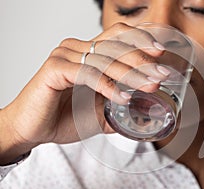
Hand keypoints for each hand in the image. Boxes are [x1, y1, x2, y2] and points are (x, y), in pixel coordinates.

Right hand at [0, 22, 168, 162]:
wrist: (33, 129)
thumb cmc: (63, 117)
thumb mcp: (98, 111)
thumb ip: (118, 106)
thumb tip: (143, 109)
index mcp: (88, 53)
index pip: (118, 36)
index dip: (140, 39)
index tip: (160, 51)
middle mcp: (77, 49)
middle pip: (116, 45)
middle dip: (142, 60)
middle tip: (162, 73)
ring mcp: (65, 56)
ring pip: (105, 59)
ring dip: (131, 74)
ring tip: (150, 86)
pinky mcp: (55, 69)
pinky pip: (88, 73)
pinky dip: (107, 86)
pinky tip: (123, 98)